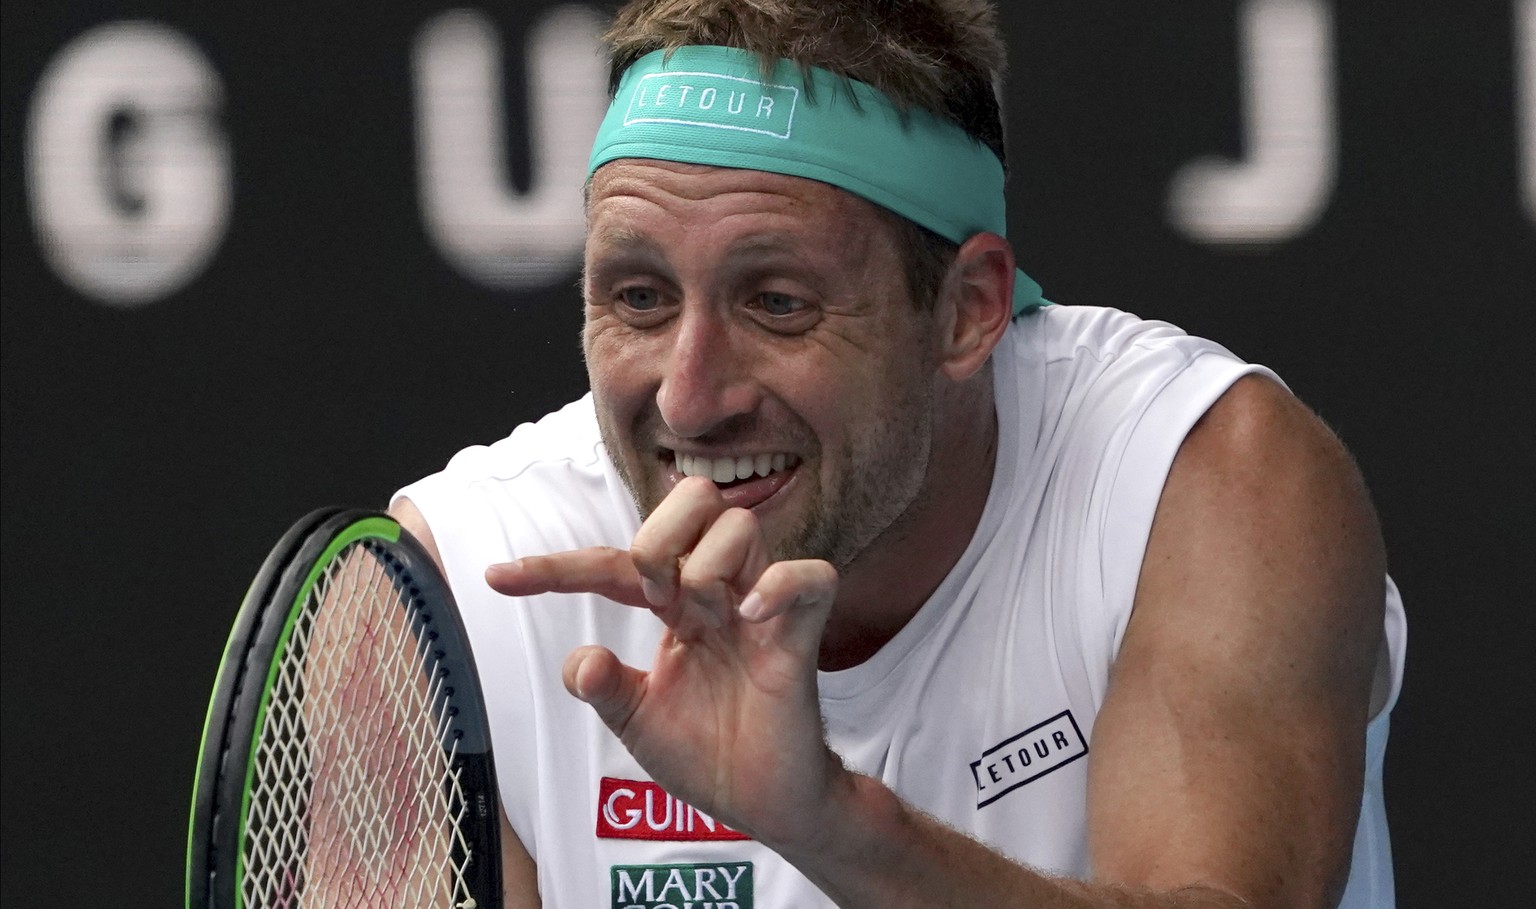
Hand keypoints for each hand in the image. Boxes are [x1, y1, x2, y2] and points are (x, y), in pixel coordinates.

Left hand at [485, 476, 845, 848]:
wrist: (764, 804)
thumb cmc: (708, 755)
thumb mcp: (637, 721)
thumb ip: (604, 686)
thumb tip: (578, 660)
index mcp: (676, 608)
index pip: (613, 564)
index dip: (555, 568)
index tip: (497, 579)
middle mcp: (718, 594)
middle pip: (694, 501)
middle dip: (656, 537)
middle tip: (651, 597)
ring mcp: (761, 609)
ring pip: (740, 525)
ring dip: (704, 566)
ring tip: (700, 619)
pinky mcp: (801, 635)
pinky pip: (810, 577)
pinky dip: (779, 583)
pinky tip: (749, 615)